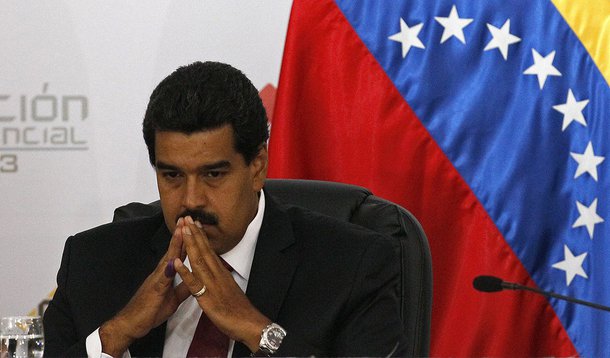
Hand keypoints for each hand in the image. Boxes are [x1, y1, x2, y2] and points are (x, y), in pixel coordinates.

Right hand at [99, 220, 190, 355]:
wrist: (131, 324)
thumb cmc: (151, 311)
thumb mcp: (173, 299)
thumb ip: (183, 288)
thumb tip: (195, 280)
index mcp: (166, 274)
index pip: (178, 254)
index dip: (186, 241)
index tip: (193, 227)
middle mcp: (160, 273)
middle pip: (173, 250)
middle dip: (181, 234)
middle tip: (187, 217)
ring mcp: (156, 279)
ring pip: (168, 258)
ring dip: (175, 244)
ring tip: (181, 230)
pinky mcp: (154, 290)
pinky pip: (162, 278)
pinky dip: (168, 269)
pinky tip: (174, 261)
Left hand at [174, 216, 271, 352]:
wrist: (249, 324)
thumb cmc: (239, 311)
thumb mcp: (229, 290)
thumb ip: (222, 280)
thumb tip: (218, 272)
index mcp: (222, 273)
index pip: (210, 250)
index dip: (201, 237)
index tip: (195, 223)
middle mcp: (218, 275)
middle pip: (204, 251)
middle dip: (195, 234)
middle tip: (188, 217)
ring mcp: (212, 285)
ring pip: (199, 261)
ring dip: (191, 245)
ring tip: (184, 230)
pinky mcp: (207, 298)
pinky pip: (194, 284)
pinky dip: (185, 272)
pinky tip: (177, 262)